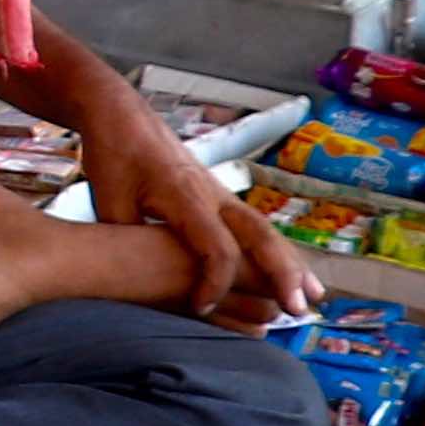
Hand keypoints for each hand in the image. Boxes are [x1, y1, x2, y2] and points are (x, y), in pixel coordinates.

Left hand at [76, 95, 316, 325]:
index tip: (201, 308)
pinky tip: (291, 272)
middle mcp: (213, 194)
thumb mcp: (109, 204)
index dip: (215, 284)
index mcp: (186, 195)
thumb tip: (140, 284)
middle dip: (282, 274)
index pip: (218, 248)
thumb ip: (128, 244)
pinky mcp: (220, 195)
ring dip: (290, 263)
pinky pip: (255, 225)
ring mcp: (221, 193)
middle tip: (298, 310)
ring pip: (265, 229)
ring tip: (315, 296)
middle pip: (260, 235)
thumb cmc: (113, 157)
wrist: (120, 115)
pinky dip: (276, 251)